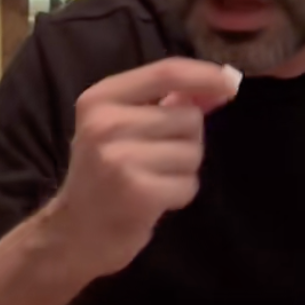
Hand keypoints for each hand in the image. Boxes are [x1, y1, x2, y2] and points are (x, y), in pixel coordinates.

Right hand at [47, 57, 241, 282]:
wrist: (75, 232)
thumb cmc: (103, 174)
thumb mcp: (122, 126)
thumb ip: (168, 101)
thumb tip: (223, 83)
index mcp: (99, 99)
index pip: (165, 72)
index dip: (204, 75)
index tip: (229, 82)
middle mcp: (105, 124)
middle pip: (188, 116)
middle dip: (186, 139)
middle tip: (154, 160)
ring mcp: (119, 159)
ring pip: (192, 151)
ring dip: (182, 170)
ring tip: (151, 180)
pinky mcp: (137, 192)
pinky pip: (188, 184)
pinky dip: (179, 195)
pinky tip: (153, 200)